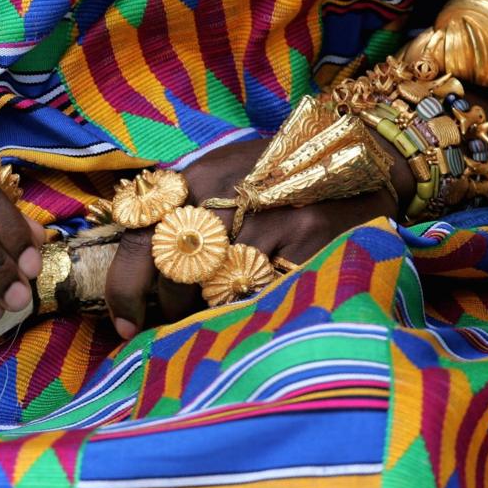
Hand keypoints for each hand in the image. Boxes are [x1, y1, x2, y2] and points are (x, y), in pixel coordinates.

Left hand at [105, 137, 401, 339]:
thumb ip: (182, 209)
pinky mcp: (313, 242)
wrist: (364, 157)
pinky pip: (263, 299)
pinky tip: (252, 315)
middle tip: (162, 330)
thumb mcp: (225, 174)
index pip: (141, 235)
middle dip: (162, 310)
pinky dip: (249, 316)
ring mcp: (274, 218)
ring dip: (203, 319)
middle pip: (173, 270)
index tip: (123, 322)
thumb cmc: (281, 174)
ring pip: (215, 291)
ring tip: (208, 323)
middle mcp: (231, 193)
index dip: (124, 286)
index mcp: (200, 175)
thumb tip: (140, 270)